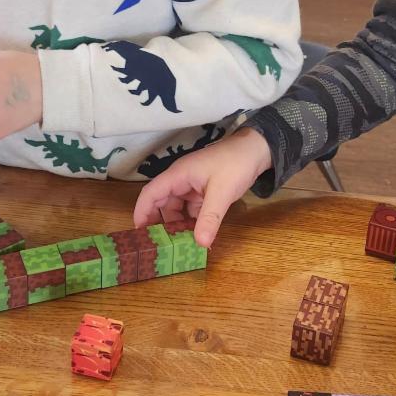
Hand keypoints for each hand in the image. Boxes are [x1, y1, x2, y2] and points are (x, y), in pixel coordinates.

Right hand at [132, 126, 271, 246]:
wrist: (257, 150)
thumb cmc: (235, 164)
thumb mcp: (222, 193)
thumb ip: (209, 219)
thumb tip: (200, 244)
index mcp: (178, 175)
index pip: (150, 193)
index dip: (141, 212)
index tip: (138, 233)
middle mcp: (181, 180)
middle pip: (162, 203)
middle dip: (160, 224)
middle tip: (160, 246)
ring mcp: (192, 186)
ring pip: (177, 208)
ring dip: (178, 224)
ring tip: (179, 244)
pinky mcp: (203, 191)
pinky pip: (191, 209)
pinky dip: (192, 221)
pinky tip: (197, 235)